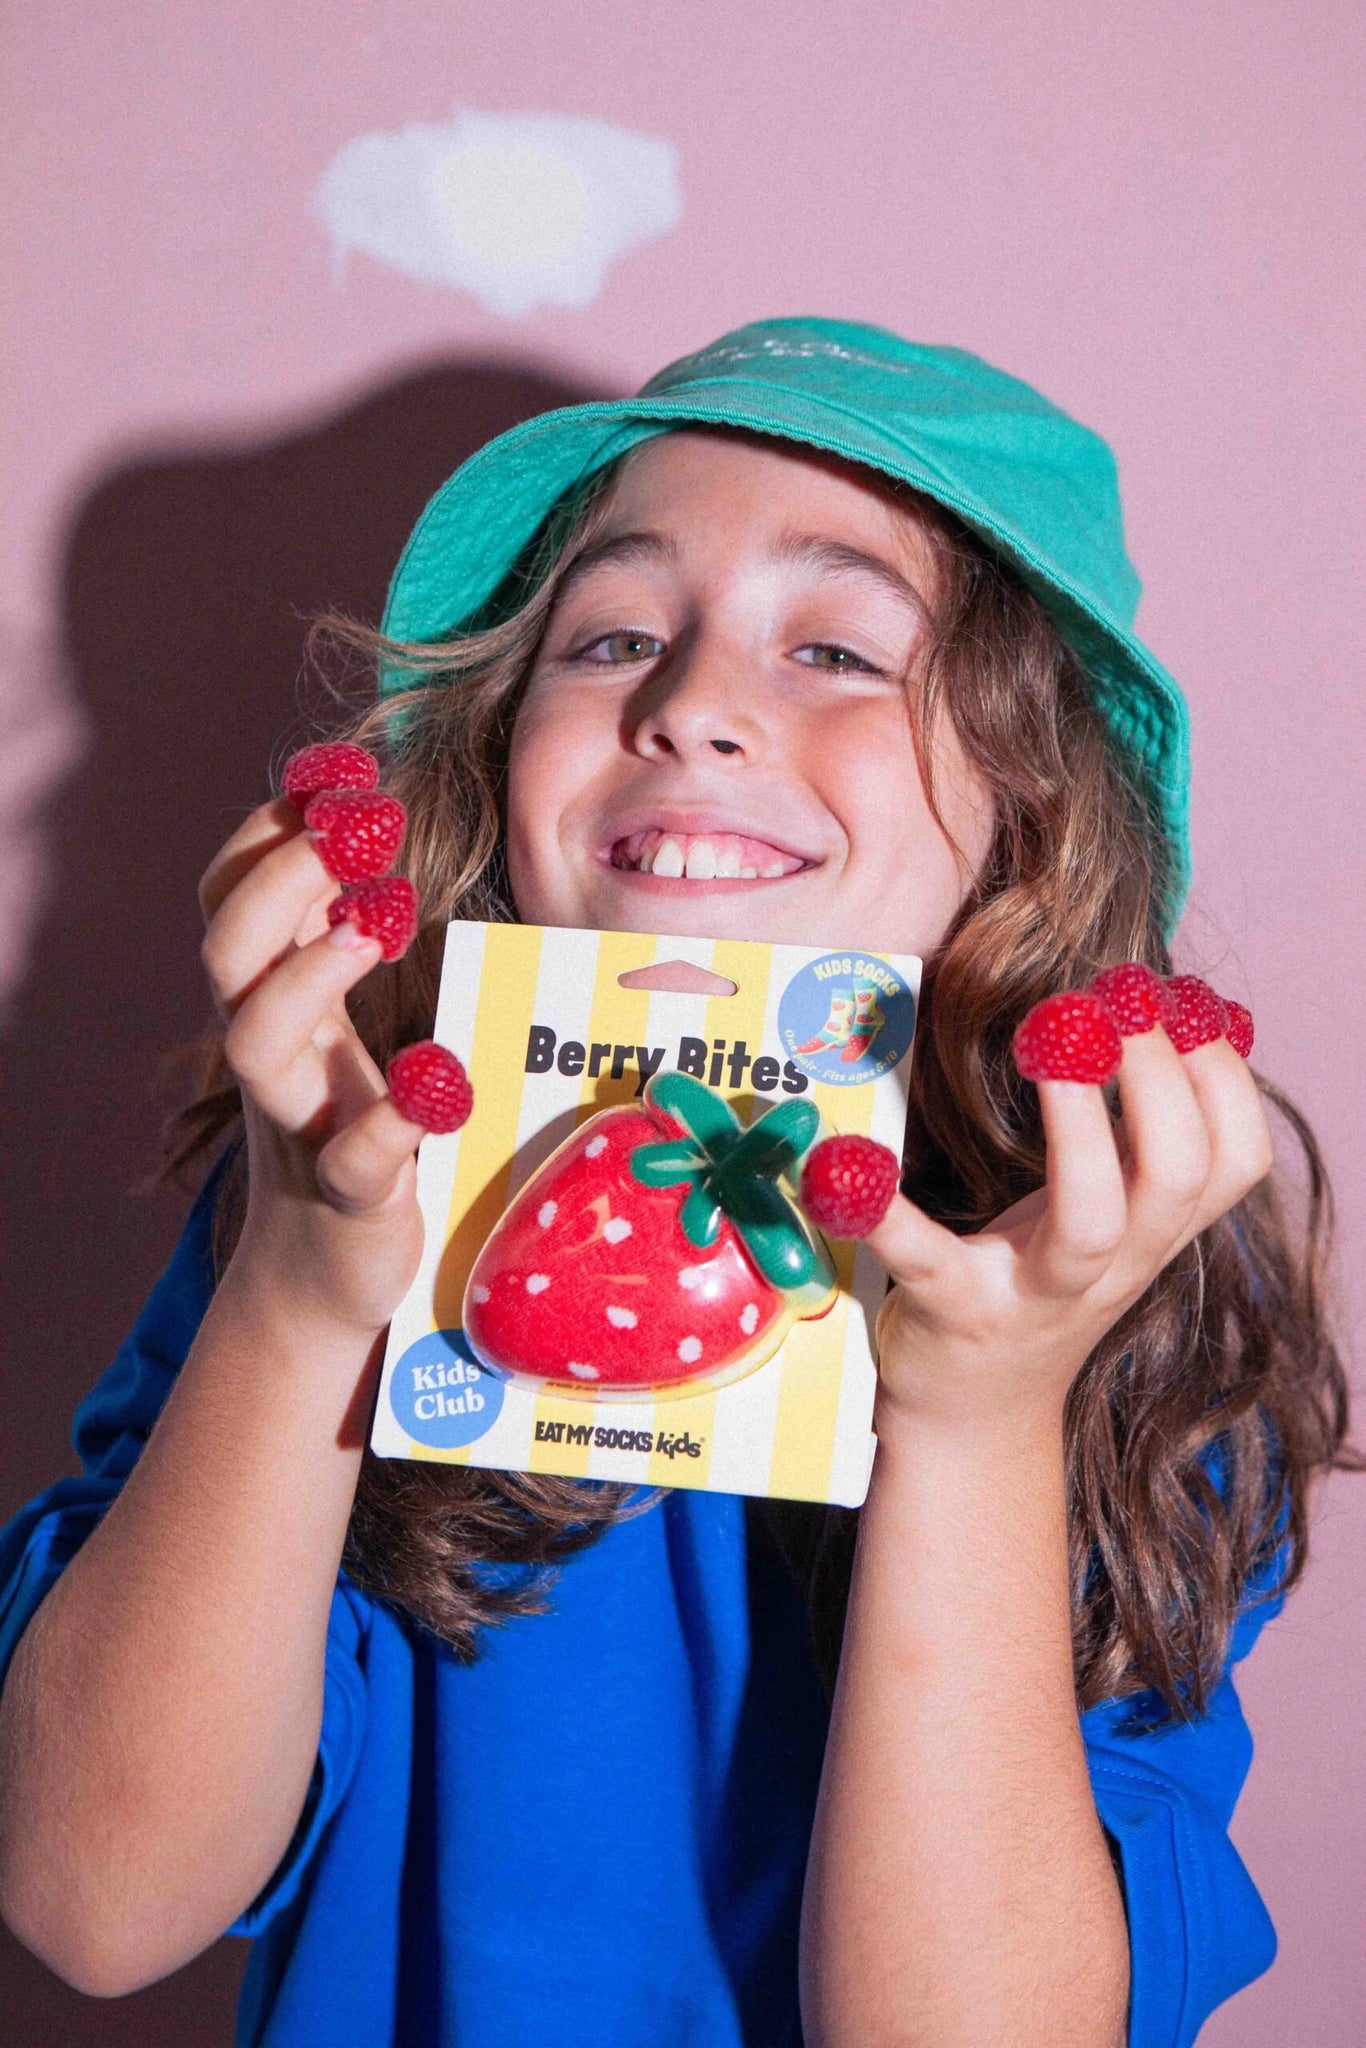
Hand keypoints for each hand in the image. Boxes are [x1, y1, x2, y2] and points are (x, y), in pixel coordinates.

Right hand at [198, 799, 428, 1338]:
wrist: (328, 1275)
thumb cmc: (349, 1125)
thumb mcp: (343, 1023)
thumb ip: (341, 931)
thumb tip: (362, 820)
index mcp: (275, 999)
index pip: (232, 897)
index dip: (266, 831)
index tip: (335, 774)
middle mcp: (275, 1053)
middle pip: (227, 952)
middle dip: (280, 879)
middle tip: (356, 828)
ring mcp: (304, 1123)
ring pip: (256, 1044)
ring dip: (308, 974)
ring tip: (377, 921)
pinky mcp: (354, 1197)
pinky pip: (354, 1159)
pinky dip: (389, 1119)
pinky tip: (440, 1078)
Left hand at [864, 1025, 1272, 1434]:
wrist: (977, 1416)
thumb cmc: (1041, 1283)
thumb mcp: (1109, 1213)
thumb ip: (1137, 1134)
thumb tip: (1154, 1008)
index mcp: (1153, 1229)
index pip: (1234, 1156)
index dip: (1219, 1073)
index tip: (1176, 1001)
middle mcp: (1112, 1263)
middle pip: (1181, 1176)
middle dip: (1159, 1079)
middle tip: (1108, 1004)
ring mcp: (1032, 1291)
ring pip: (1093, 1222)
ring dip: (1081, 1125)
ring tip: (1048, 1043)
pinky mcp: (948, 1307)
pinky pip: (924, 1256)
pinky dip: (887, 1212)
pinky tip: (843, 1161)